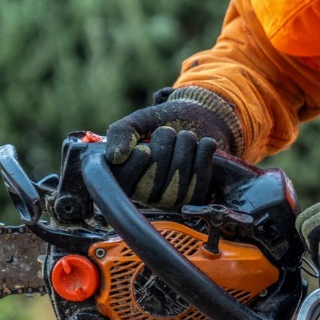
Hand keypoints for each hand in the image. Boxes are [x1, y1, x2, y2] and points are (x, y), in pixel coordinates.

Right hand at [104, 86, 241, 208]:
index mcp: (124, 180)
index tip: (145, 146)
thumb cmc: (159, 123)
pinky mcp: (195, 197)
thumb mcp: (136, 123)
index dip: (139, 156)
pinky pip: (201, 173)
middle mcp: (146, 196)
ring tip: (183, 138)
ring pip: (181, 166)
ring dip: (186, 140)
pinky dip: (204, 150)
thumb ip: (120, 133)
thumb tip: (115, 157)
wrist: (193, 120)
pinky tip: (201, 145)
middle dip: (166, 138)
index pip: (125, 176)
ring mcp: (171, 199)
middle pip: (156, 165)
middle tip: (167, 134)